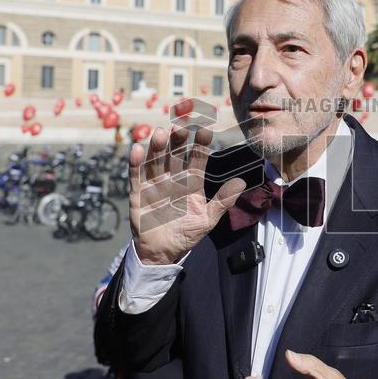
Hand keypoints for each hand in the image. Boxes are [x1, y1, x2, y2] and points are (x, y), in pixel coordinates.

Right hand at [129, 125, 244, 264]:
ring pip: (155, 162)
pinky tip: (137, 149)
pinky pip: (136, 176)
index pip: (196, 160)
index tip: (204, 130)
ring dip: (157, 148)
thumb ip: (223, 201)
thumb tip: (242, 183)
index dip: (200, 145)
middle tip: (179, 126)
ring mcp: (154, 185)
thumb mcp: (208, 219)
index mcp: (190, 183)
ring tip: (160, 133)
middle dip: (177, 141)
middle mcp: (172, 179)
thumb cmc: (186, 233)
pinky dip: (135, 163)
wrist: (163, 252)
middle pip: (174, 155)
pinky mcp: (138, 194)